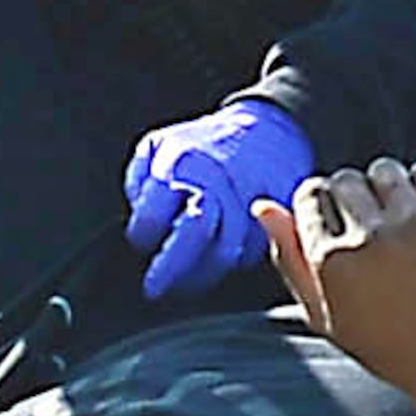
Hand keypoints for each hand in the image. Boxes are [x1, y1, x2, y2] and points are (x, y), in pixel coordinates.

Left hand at [123, 99, 315, 300]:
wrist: (269, 129)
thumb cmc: (207, 143)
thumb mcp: (159, 145)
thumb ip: (139, 180)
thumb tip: (138, 217)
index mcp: (181, 165)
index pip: (151, 217)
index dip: (141, 236)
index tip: (142, 242)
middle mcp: (217, 184)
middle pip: (192, 237)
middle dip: (170, 269)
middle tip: (156, 287)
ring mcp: (250, 200)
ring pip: (225, 253)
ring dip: (201, 275)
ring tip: (185, 284)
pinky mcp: (276, 216)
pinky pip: (253, 251)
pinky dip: (235, 262)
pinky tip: (220, 260)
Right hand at [255, 158, 415, 410]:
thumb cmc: (387, 344)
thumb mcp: (323, 315)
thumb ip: (290, 258)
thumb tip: (263, 207)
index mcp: (331, 261)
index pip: (310, 194)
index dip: (321, 204)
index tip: (336, 219)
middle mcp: (368, 237)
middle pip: (345, 178)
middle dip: (351, 195)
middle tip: (368, 224)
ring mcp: (412, 223)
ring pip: (384, 170)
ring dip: (385, 187)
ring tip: (396, 219)